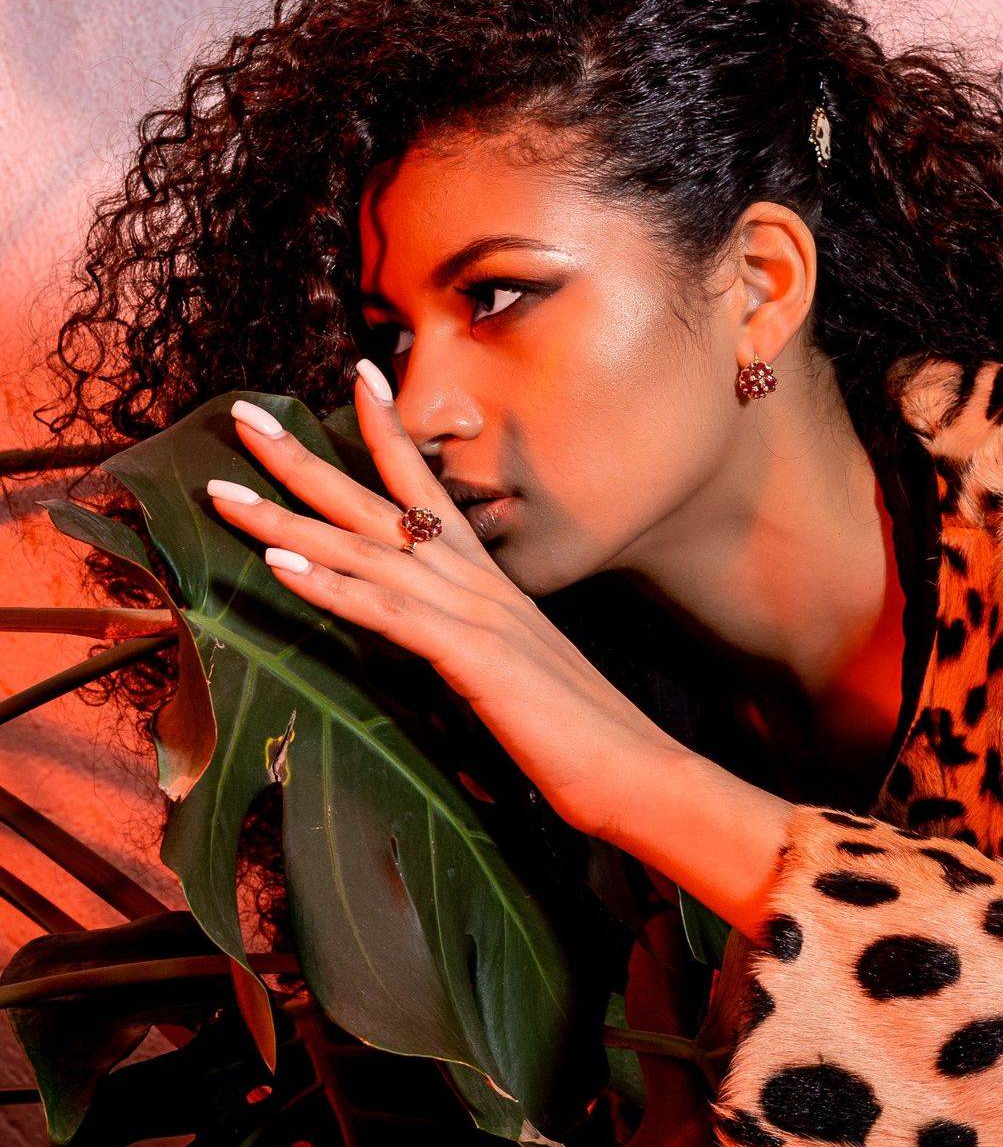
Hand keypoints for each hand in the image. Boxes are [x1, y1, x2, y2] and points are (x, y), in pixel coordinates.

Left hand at [204, 361, 682, 843]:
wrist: (637, 771)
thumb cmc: (575, 730)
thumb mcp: (509, 669)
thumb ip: (466, 638)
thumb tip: (429, 631)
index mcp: (484, 580)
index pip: (427, 487)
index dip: (387, 430)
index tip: (357, 375)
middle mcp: (475, 581)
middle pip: (376, 504)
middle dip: (301, 461)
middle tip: (242, 418)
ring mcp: (475, 614)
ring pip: (366, 551)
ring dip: (286, 520)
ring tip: (221, 491)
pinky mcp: (473, 658)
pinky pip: (390, 613)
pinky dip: (333, 586)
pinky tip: (280, 566)